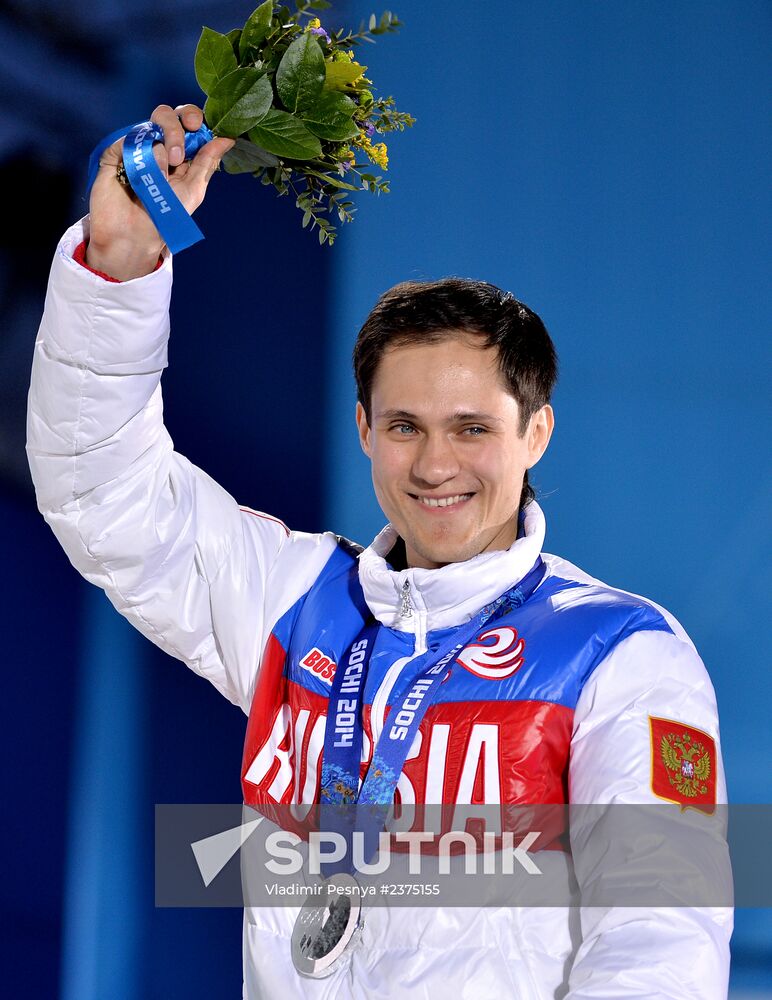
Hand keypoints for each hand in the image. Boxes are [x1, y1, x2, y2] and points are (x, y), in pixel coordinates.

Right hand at [87, 104, 233, 279]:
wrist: (136, 234)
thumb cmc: (166, 216)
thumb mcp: (194, 189)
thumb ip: (207, 162)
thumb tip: (227, 138)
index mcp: (180, 153)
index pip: (186, 122)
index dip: (192, 117)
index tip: (197, 125)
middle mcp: (158, 145)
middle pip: (167, 115)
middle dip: (177, 130)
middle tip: (179, 157)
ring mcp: (137, 147)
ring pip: (151, 127)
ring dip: (162, 154)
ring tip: (161, 179)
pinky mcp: (116, 151)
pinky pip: (132, 140)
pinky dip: (142, 159)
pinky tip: (142, 178)